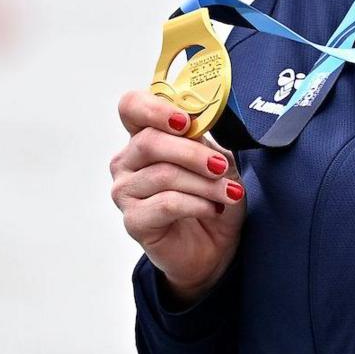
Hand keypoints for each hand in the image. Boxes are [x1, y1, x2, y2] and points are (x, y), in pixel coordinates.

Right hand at [110, 88, 246, 301]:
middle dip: (193, 153)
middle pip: (150, 141)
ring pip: (163, 175)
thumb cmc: (211, 197)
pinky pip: (167, 204)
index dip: (155, 108)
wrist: (213, 246)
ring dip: (204, 183)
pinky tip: (213, 209)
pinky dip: (197, 204)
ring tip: (228, 193)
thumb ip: (203, 139)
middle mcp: (127, 162)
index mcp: (143, 137)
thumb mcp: (216, 161)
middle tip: (221, 166)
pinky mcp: (134, 221)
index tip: (185, 121)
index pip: (131, 107)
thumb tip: (200, 122)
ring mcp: (125, 192)